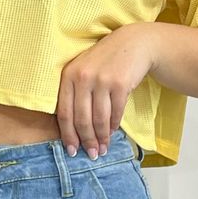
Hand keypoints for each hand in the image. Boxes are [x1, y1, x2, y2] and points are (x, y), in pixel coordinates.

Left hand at [55, 24, 156, 156]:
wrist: (133, 44)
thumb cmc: (105, 61)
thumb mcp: (83, 70)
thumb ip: (75, 94)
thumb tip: (73, 130)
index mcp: (68, 75)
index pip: (64, 112)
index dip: (68, 135)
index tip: (72, 150)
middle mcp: (83, 77)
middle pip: (81, 119)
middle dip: (86, 141)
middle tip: (91, 154)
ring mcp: (102, 80)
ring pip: (99, 119)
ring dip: (101, 137)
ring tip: (103, 148)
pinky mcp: (120, 83)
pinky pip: (115, 112)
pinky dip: (114, 126)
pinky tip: (113, 132)